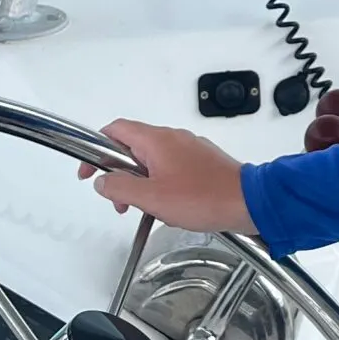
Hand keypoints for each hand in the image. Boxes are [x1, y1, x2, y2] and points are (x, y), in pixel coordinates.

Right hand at [81, 120, 251, 232]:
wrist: (249, 202)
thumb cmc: (201, 198)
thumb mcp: (151, 198)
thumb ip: (119, 189)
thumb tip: (101, 181)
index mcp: (156, 140)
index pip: (115, 130)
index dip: (96, 149)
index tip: (89, 173)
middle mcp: (173, 137)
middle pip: (133, 146)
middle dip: (119, 173)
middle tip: (118, 201)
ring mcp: (190, 148)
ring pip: (153, 160)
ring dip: (140, 182)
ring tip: (143, 209)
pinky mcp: (203, 161)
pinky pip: (172, 167)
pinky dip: (160, 183)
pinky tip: (167, 207)